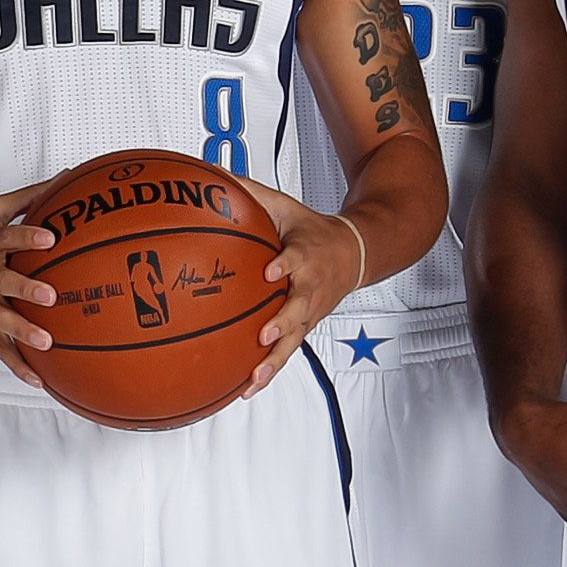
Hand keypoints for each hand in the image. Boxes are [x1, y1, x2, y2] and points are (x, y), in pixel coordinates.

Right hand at [0, 174, 68, 387]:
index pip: (11, 236)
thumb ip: (30, 196)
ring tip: (46, 342)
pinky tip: (38, 380)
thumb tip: (67, 176)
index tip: (50, 238)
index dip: (29, 237)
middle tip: (50, 295)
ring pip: (1, 319)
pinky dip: (17, 365)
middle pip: (5, 281)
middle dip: (26, 288)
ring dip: (22, 332)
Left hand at [233, 178, 362, 397]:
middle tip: (264, 332)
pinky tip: (245, 390)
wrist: (354, 253)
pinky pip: (287, 353)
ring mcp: (310, 312)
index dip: (285, 265)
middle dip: (283, 321)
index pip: (296, 259)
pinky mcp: (306, 329)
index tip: (269, 270)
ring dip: (275, 359)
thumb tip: (212, 176)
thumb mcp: (285, 206)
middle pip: (300, 307)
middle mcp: (310, 286)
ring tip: (254, 377)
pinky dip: (269, 372)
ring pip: (294, 339)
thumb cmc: (311, 230)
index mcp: (306, 254)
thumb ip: (250, 193)